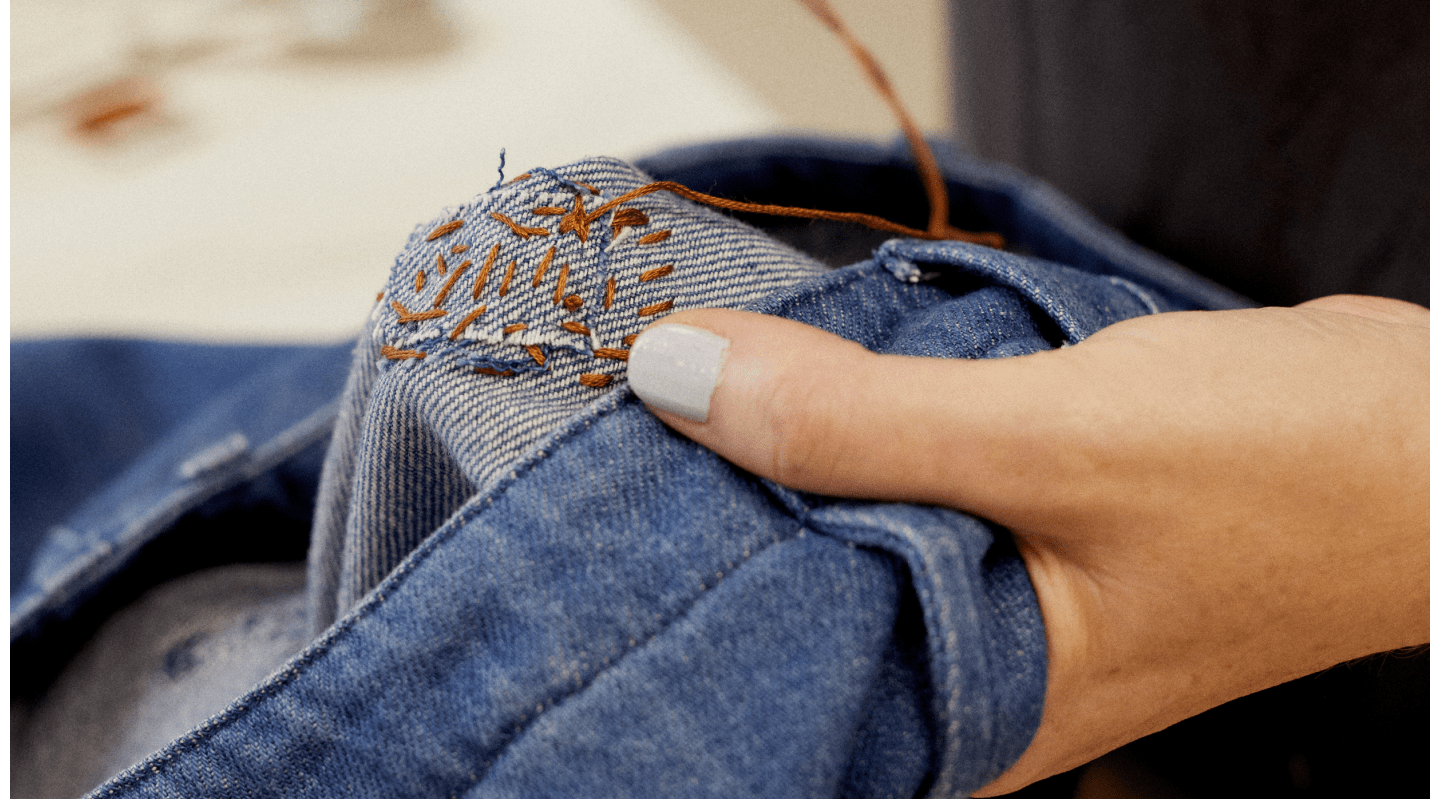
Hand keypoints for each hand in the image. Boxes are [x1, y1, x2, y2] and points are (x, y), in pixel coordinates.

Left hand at [625, 294, 1429, 793]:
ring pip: (859, 538)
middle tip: (633, 440)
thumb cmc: (1289, 473)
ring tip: (699, 407)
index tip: (596, 525)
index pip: (777, 690)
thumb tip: (680, 378)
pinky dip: (870, 440)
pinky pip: (916, 488)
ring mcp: (1014, 602)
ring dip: (797, 470)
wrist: (1435, 433)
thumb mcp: (1055, 440)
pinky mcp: (1035, 530)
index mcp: (982, 712)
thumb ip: (860, 423)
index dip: (676, 609)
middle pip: (806, 605)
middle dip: (724, 524)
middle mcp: (987, 676)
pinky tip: (818, 393)